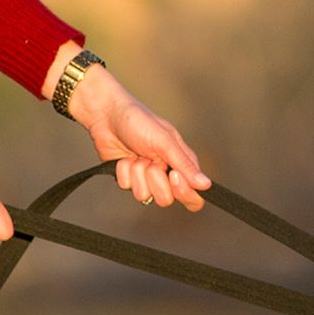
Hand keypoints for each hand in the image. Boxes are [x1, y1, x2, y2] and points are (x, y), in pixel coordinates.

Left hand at [67, 66, 210, 209]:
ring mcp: (145, 177)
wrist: (107, 115)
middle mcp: (165, 173)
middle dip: (155, 181)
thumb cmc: (140, 121)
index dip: (185, 192)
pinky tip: (123, 157)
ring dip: (137, 174)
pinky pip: (127, 187)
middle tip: (150, 162)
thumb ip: (185, 165)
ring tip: (136, 156)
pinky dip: (123, 171)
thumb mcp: (165, 141)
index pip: (193, 195)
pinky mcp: (128, 178)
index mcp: (181, 164)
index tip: (173, 176)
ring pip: (144, 196)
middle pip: (166, 199)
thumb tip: (206, 185)